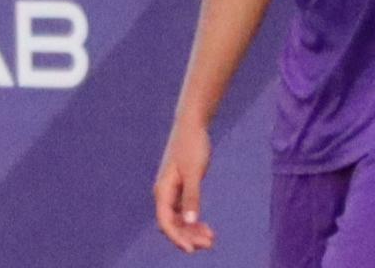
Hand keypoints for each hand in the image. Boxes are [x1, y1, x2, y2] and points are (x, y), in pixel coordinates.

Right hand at [154, 119, 215, 253]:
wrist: (192, 124)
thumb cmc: (192, 145)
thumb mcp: (194, 172)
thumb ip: (192, 196)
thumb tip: (191, 221)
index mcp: (163, 191)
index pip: (166, 222)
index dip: (177, 238)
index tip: (192, 250)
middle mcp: (164, 194)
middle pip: (172, 224)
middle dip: (188, 237)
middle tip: (210, 243)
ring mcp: (171, 191)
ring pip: (178, 220)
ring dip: (192, 231)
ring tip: (211, 239)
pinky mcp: (180, 187)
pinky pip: (183, 211)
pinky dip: (193, 221)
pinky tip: (206, 227)